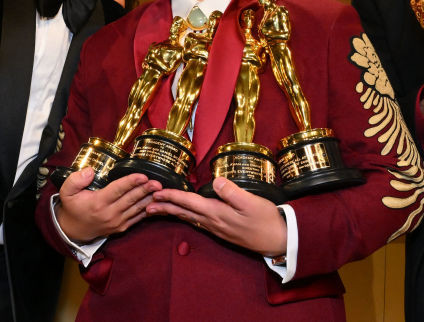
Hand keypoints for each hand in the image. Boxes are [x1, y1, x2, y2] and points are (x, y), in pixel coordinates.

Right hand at [54, 167, 160, 242]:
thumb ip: (76, 180)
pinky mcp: (122, 227)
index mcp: (98, 202)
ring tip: (160, 190)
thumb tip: (90, 171)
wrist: (74, 230)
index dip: (130, 182)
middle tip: (157, 182)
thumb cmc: (73, 207)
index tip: (142, 175)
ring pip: (137, 208)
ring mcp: (117, 222)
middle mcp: (110, 213)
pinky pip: (137, 218)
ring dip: (149, 199)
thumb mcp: (67, 192)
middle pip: (131, 199)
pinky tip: (157, 202)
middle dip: (145, 190)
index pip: (117, 190)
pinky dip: (148, 210)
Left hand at [147, 177, 285, 256]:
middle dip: (165, 207)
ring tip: (157, 210)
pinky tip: (183, 216)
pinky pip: (197, 222)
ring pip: (189, 218)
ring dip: (172, 212)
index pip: (189, 203)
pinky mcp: (222, 229)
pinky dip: (185, 216)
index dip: (172, 196)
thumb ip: (232, 192)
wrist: (278, 240)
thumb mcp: (251, 203)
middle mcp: (213, 222)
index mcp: (217, 213)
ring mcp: (217, 228)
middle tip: (145, 204)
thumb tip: (214, 182)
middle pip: (184, 213)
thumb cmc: (266, 220)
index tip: (156, 192)